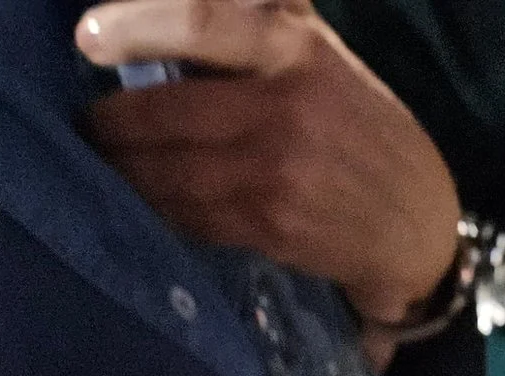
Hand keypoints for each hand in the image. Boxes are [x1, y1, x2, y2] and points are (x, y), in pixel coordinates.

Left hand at [77, 0, 460, 336]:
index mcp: (296, 47)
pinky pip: (189, 214)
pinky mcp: (273, 224)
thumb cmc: (359, 129)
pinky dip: (158, 208)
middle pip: (164, 111)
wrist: (420, 224)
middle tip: (85, 127)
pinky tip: (145, 201)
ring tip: (103, 166)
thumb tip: (163, 5)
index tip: (85, 38)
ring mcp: (279, 169)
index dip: (135, 25)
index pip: (202, 20)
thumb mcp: (321, 58)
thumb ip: (255, 27)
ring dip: (123, 173)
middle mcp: (286, 104)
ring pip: (167, 171)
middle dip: (109, 125)